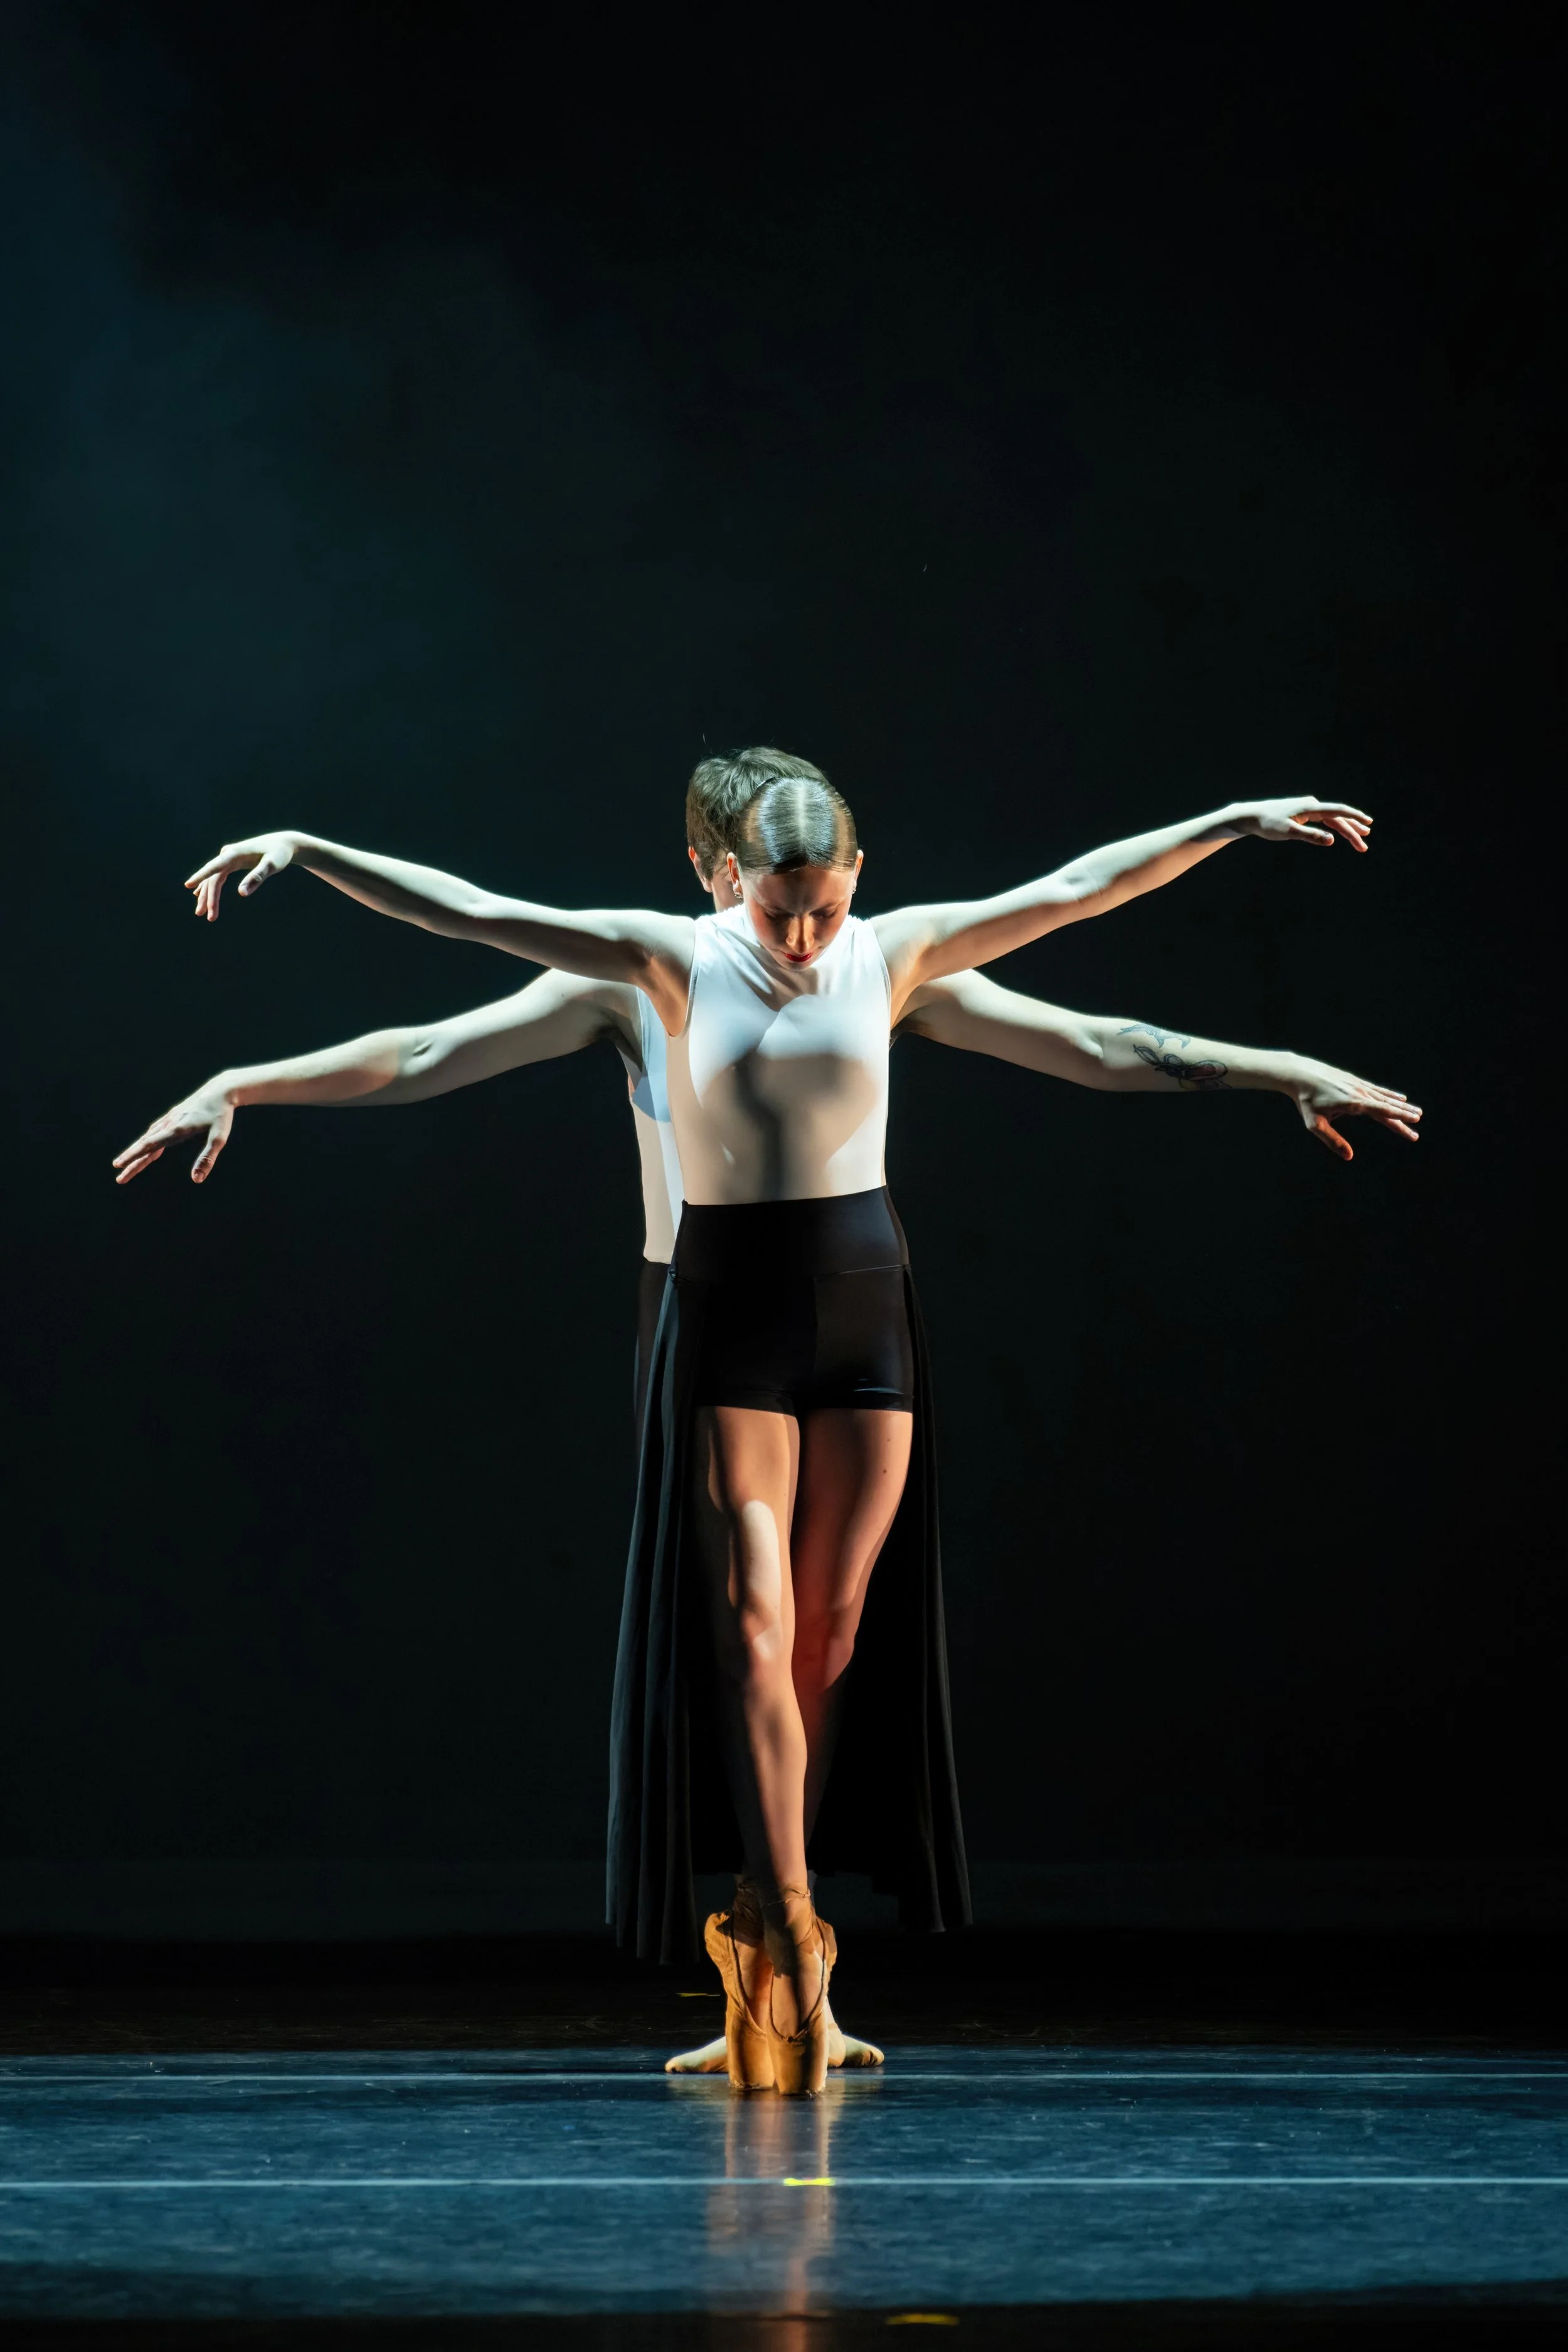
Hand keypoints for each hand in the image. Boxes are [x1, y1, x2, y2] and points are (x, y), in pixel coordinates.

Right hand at [113, 1085, 234, 1184]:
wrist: (221, 1090)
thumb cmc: (221, 1115)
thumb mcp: (218, 1138)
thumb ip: (207, 1159)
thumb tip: (197, 1180)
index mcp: (176, 1129)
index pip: (149, 1146)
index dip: (133, 1157)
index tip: (119, 1165)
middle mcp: (169, 1123)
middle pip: (144, 1144)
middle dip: (130, 1160)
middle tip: (119, 1177)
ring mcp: (170, 1118)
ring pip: (148, 1137)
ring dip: (136, 1152)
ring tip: (125, 1164)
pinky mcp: (174, 1115)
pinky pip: (155, 1131)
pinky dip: (147, 1141)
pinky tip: (145, 1145)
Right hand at [186, 831, 300, 919]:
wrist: (284, 843)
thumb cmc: (279, 854)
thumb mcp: (271, 866)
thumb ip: (257, 877)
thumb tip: (242, 894)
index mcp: (234, 854)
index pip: (214, 867)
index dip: (200, 876)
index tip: (187, 885)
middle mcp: (228, 854)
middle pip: (213, 878)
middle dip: (209, 897)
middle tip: (208, 917)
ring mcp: (229, 857)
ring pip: (214, 878)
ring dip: (208, 895)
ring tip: (202, 913)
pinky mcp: (232, 861)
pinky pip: (217, 875)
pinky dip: (210, 886)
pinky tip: (199, 894)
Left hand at [1227, 797, 1372, 849]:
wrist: (1251, 816)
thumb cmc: (1268, 824)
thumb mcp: (1289, 833)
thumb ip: (1311, 836)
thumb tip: (1332, 840)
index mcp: (1310, 807)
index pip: (1338, 811)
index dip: (1355, 818)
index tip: (1369, 823)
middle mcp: (1312, 805)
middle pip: (1337, 818)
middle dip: (1352, 832)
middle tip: (1364, 847)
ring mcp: (1307, 808)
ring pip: (1332, 819)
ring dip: (1345, 830)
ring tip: (1360, 838)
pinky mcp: (1302, 813)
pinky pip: (1323, 820)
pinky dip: (1333, 826)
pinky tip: (1339, 832)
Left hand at [1283, 1056, 1420, 1160]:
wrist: (1299, 1073)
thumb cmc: (1306, 1100)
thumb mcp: (1315, 1124)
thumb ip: (1332, 1140)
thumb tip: (1349, 1156)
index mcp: (1352, 1103)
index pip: (1381, 1111)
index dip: (1399, 1117)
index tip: (1414, 1122)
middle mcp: (1359, 1092)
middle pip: (1387, 1106)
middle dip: (1404, 1115)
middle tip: (1419, 1124)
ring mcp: (1358, 1085)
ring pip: (1384, 1097)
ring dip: (1401, 1105)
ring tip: (1417, 1113)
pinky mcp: (1354, 1081)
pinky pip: (1376, 1089)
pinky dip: (1389, 1095)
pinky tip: (1400, 1098)